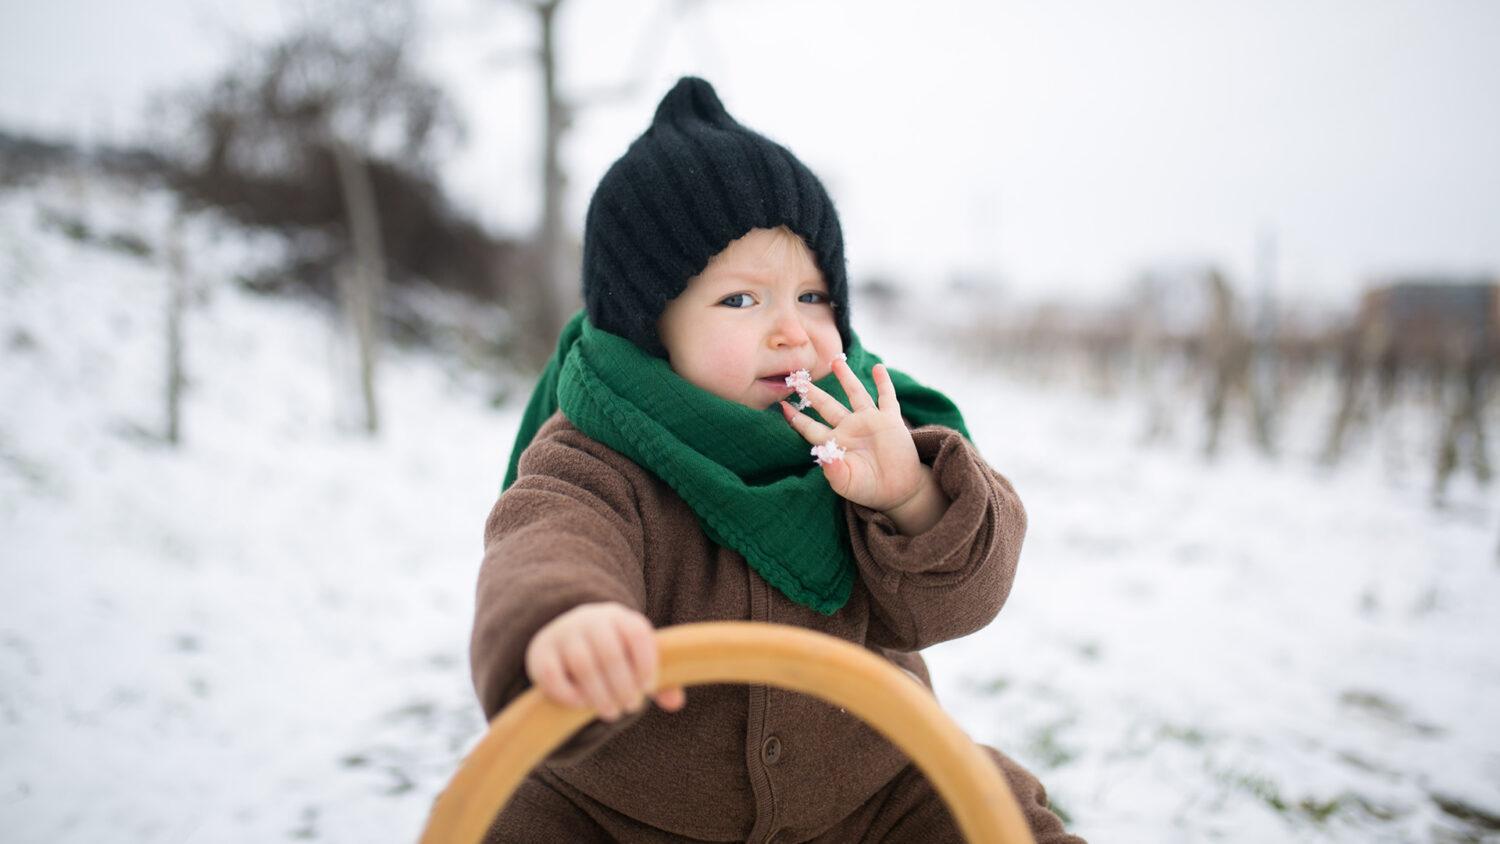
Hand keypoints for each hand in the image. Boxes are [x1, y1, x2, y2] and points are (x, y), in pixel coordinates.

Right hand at [524, 602, 685, 720]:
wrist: (566, 633)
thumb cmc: (612, 652)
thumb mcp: (635, 658)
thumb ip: (658, 680)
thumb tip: (676, 703)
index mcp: (619, 617)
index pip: (637, 633)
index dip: (646, 663)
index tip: (649, 688)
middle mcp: (590, 620)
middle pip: (610, 653)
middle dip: (623, 686)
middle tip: (629, 707)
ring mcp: (563, 634)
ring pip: (582, 664)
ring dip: (599, 695)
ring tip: (611, 712)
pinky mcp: (540, 653)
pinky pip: (552, 675)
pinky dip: (568, 694)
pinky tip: (581, 704)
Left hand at [780, 359, 926, 512]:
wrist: (899, 491)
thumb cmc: (869, 488)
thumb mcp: (847, 483)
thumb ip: (833, 470)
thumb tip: (822, 456)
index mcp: (835, 442)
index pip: (811, 428)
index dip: (796, 418)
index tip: (782, 406)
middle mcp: (850, 428)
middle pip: (827, 405)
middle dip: (812, 393)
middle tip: (798, 378)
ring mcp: (870, 421)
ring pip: (855, 394)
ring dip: (846, 377)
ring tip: (835, 360)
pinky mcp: (890, 420)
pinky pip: (886, 397)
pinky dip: (883, 383)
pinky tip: (878, 368)